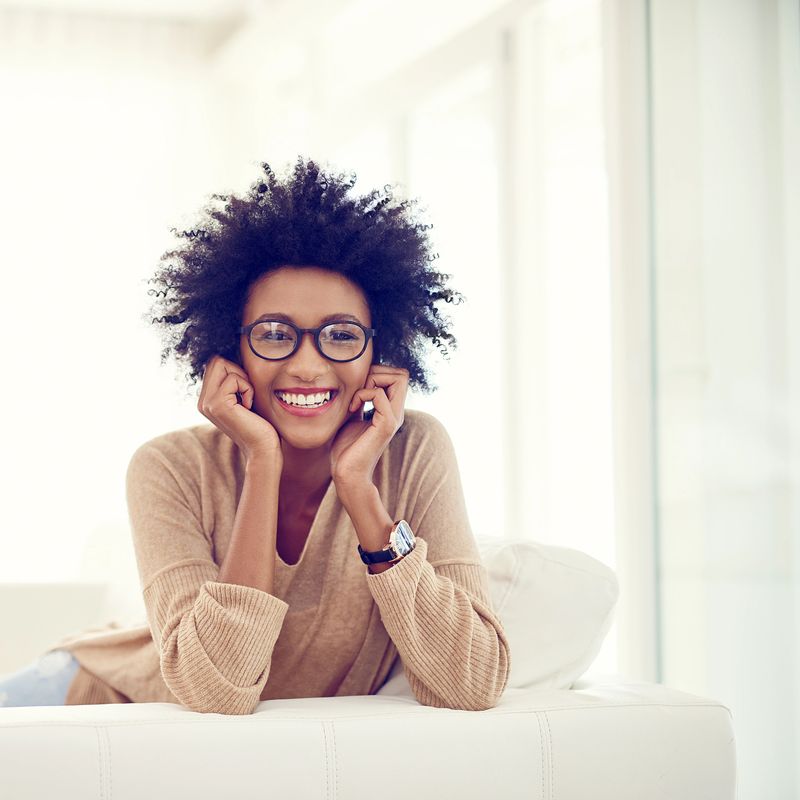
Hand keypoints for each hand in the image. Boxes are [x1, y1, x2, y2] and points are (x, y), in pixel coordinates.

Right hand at [197, 355, 282, 462]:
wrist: (263, 448)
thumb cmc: (260, 424)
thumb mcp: (244, 398)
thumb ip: (235, 381)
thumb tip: (238, 353)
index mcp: (207, 399)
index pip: (215, 364)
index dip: (235, 370)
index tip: (246, 391)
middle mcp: (202, 401)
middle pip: (216, 360)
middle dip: (238, 371)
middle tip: (247, 394)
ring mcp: (207, 403)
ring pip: (222, 364)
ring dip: (242, 379)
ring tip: (246, 400)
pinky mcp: (217, 404)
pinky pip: (233, 378)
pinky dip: (247, 388)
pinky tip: (248, 407)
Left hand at [330, 364, 408, 486]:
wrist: (347, 473)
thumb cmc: (346, 448)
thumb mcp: (353, 417)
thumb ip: (360, 400)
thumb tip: (356, 383)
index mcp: (390, 410)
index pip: (398, 376)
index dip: (379, 373)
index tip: (359, 388)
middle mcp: (396, 412)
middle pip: (402, 374)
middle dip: (377, 372)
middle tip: (358, 389)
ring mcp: (393, 418)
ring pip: (398, 379)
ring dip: (372, 380)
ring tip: (356, 397)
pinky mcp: (386, 425)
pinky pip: (379, 394)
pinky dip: (363, 394)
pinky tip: (353, 409)